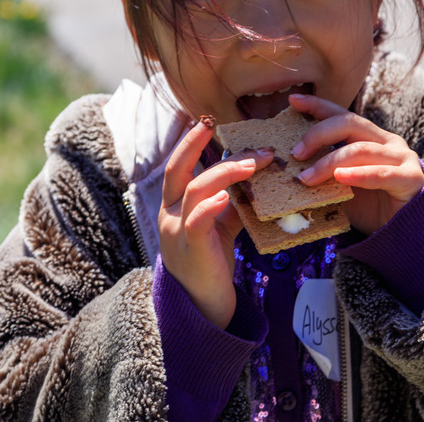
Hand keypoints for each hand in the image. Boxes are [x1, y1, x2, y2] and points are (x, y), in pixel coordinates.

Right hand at [159, 118, 273, 328]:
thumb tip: (255, 173)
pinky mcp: (192, 250)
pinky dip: (211, 206)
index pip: (178, 165)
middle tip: (216, 125)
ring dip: (224, 172)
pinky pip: (196, 222)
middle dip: (194, 144)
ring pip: (194, 191)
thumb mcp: (219, 223)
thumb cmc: (211, 259)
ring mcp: (176, 232)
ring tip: (252, 163)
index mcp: (174, 204)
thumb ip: (229, 199)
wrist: (204, 303)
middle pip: (177, 170)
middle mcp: (169, 214)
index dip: (190, 142)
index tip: (207, 121)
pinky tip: (226, 196)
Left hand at [288, 93, 423, 235]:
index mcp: (370, 137)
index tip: (293, 101)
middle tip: (295, 154)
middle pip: (349, 123)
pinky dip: (358, 174)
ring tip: (307, 178)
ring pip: (360, 149)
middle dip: (318, 134)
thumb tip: (291, 163)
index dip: (318, 106)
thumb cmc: (368, 208)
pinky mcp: (411, 178)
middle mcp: (387, 142)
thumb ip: (325, 169)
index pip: (342, 114)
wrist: (401, 235)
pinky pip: (380, 173)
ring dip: (329, 162)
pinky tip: (340, 178)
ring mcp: (402, 158)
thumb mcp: (340, 184)